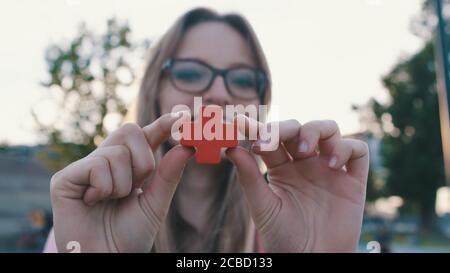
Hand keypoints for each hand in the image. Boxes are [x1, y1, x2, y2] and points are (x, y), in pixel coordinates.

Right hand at [50, 112, 193, 251]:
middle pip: (130, 130)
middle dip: (143, 161)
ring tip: (110, 202)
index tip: (181, 115)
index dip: (161, 124)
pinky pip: (97, 166)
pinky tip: (93, 202)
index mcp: (128, 166)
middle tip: (137, 185)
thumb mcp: (155, 203)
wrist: (106, 259)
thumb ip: (168, 175)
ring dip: (123, 184)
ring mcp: (85, 168)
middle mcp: (106, 161)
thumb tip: (186, 147)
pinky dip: (104, 188)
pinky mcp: (65, 178)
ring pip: (117, 153)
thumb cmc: (129, 235)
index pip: (145, 136)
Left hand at [226, 117, 368, 251]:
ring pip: (328, 130)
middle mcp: (306, 163)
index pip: (271, 139)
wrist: (312, 259)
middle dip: (285, 128)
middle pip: (298, 128)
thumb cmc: (283, 237)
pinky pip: (357, 151)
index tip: (242, 124)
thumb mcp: (263, 207)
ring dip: (315, 131)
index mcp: (282, 167)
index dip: (258, 128)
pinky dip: (347, 148)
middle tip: (271, 138)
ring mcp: (329, 169)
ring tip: (304, 150)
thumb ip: (249, 177)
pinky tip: (333, 164)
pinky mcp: (352, 180)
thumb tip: (231, 148)